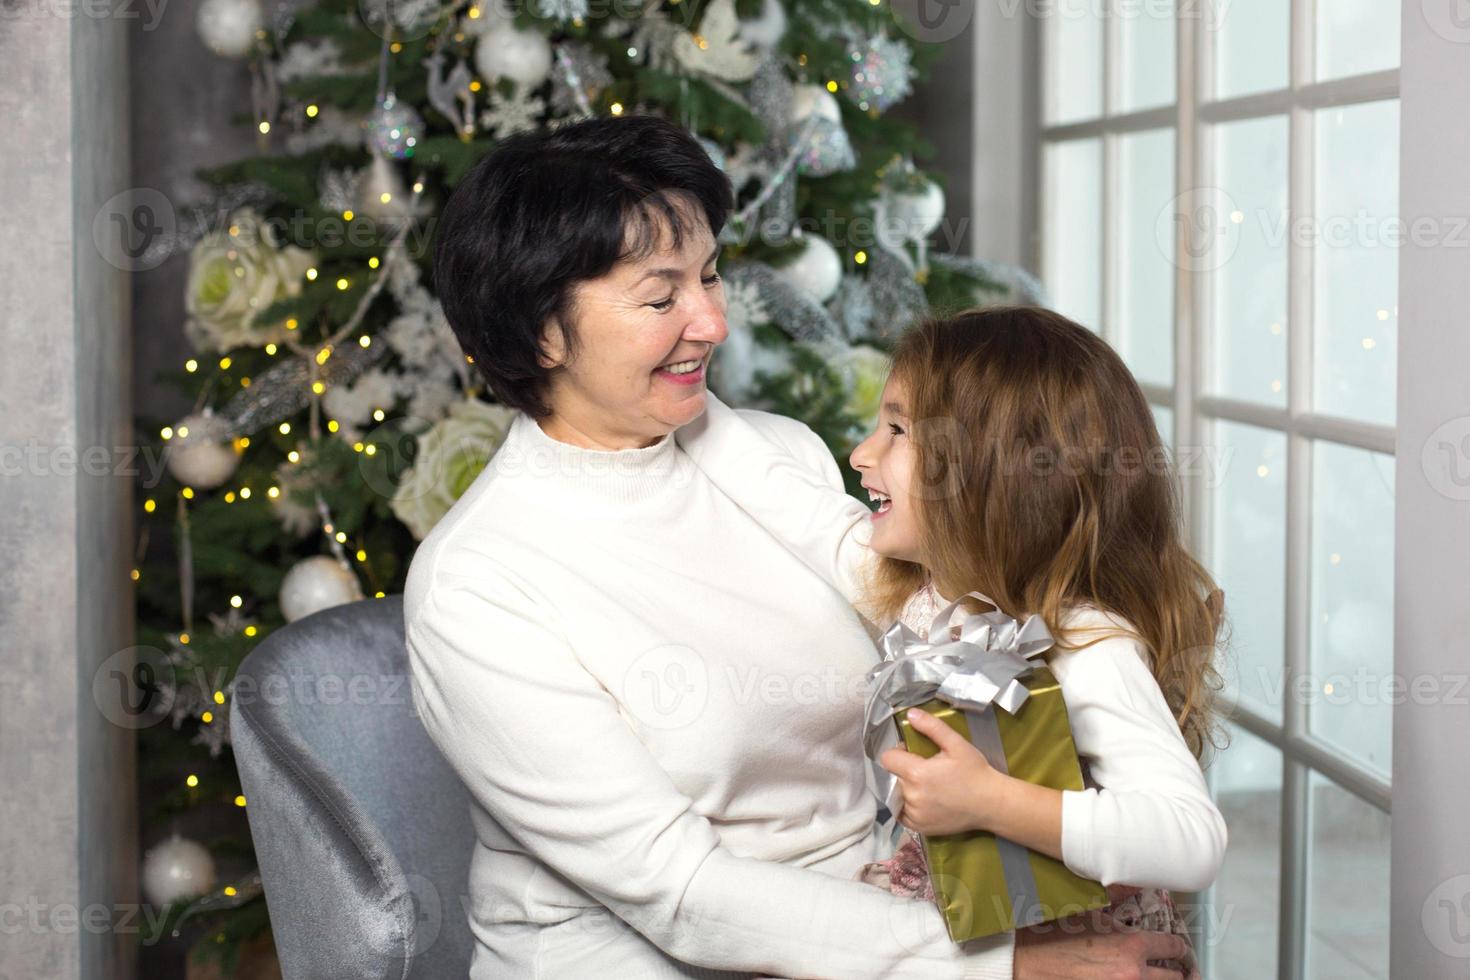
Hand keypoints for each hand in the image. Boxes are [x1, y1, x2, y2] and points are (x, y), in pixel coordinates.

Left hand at [879, 706, 1001, 836]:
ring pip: (895, 796)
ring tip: (926, 785)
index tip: (913, 753)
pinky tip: (925, 799)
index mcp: (917, 774)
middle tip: (924, 769)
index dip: (898, 752)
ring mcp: (915, 815)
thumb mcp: (956, 744)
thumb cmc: (975, 772)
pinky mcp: (919, 827)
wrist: (991, 804)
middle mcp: (911, 796)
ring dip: (904, 788)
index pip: (887, 759)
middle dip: (903, 770)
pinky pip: (902, 813)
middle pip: (891, 777)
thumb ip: (931, 726)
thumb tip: (910, 714)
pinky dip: (908, 806)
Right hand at [1013, 907, 1191, 979]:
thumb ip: (1114, 896)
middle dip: (1177, 971)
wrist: (1024, 961)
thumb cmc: (1052, 934)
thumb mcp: (1085, 908)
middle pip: (1176, 978)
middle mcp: (1134, 974)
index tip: (1178, 947)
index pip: (1175, 947)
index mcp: (1132, 946)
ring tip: (1160, 976)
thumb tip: (1132, 883)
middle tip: (1177, 968)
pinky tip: (1133, 978)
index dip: (1179, 946)